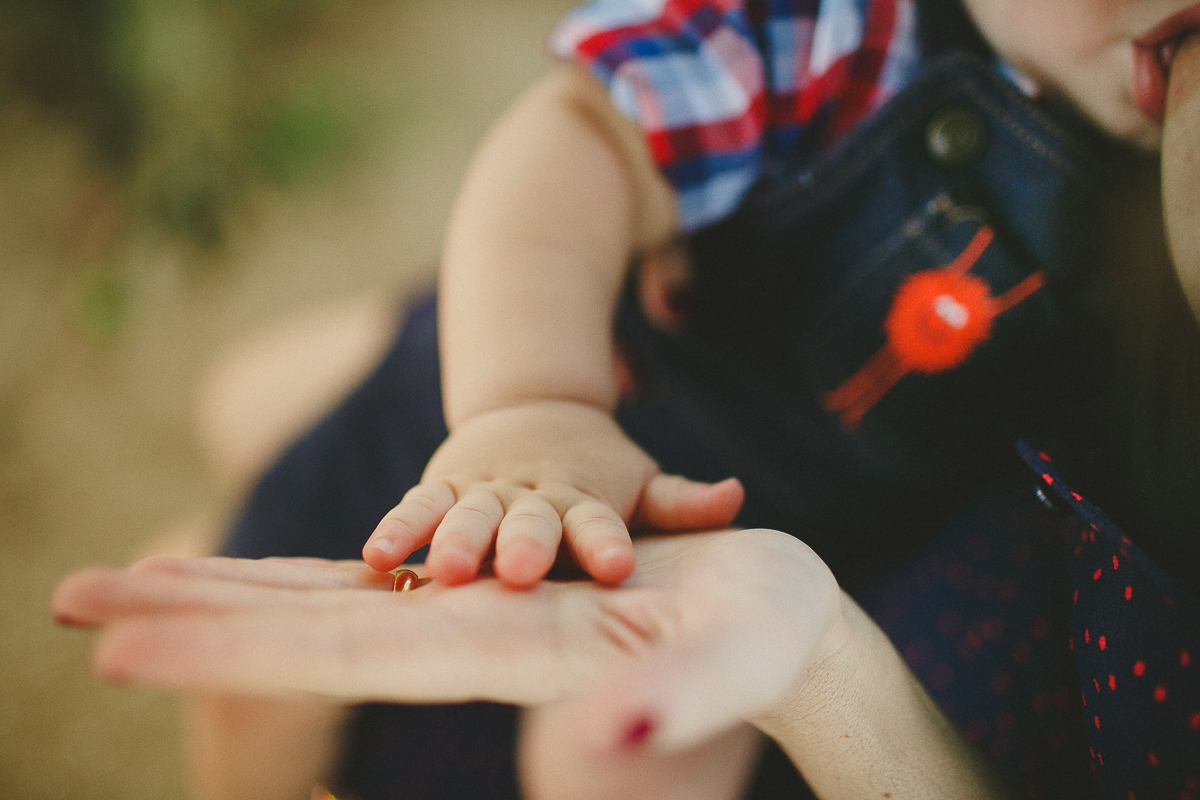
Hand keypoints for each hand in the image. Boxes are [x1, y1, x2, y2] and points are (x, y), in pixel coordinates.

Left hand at [52, 528, 843, 753]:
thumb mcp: (738, 654)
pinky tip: (254, 578)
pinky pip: (374, 587)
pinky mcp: (490, 599)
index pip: (348, 647)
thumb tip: (616, 731)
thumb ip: (679, 696)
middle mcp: (467, 638)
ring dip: (225, 593)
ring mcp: (473, 618)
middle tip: (68, 603)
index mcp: (507, 648)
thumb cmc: (771, 635)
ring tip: (128, 584)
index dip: (236, 639)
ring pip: (326, 604)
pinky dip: (300, 579)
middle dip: (189, 617)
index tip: (121, 641)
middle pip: (305, 626)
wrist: (779, 624)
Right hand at [361, 400, 743, 587]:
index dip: (606, 542)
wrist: (535, 411)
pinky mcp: (444, 486)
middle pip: (531, 521)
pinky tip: (377, 557)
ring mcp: (486, 490)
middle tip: (519, 571)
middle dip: (526, 543)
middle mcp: (535, 495)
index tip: (617, 565)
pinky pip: (419, 506)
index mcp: (587, 500)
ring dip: (456, 538)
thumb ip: (683, 501)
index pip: (601, 523)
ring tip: (444, 569)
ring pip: (469, 514)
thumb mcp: (643, 482)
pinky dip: (399, 526)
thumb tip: (736, 497)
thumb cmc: (598, 469)